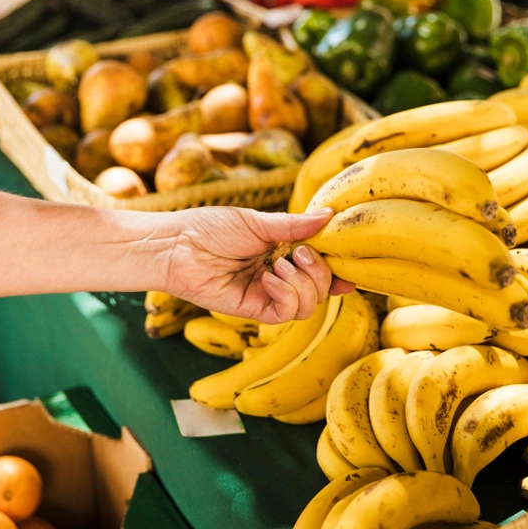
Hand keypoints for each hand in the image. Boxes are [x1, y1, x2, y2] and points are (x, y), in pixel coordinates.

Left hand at [162, 207, 354, 322]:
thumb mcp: (257, 221)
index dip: (336, 272)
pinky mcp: (252, 309)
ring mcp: (266, 294)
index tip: (351, 270)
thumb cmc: (208, 227)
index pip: (318, 268)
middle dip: (319, 271)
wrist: (176, 244)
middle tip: (298, 253)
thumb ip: (294, 225)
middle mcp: (277, 276)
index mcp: (281, 253)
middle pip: (320, 289)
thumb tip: (329, 215)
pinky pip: (285, 313)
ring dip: (302, 284)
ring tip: (279, 265)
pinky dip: (286, 295)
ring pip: (308, 305)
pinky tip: (269, 279)